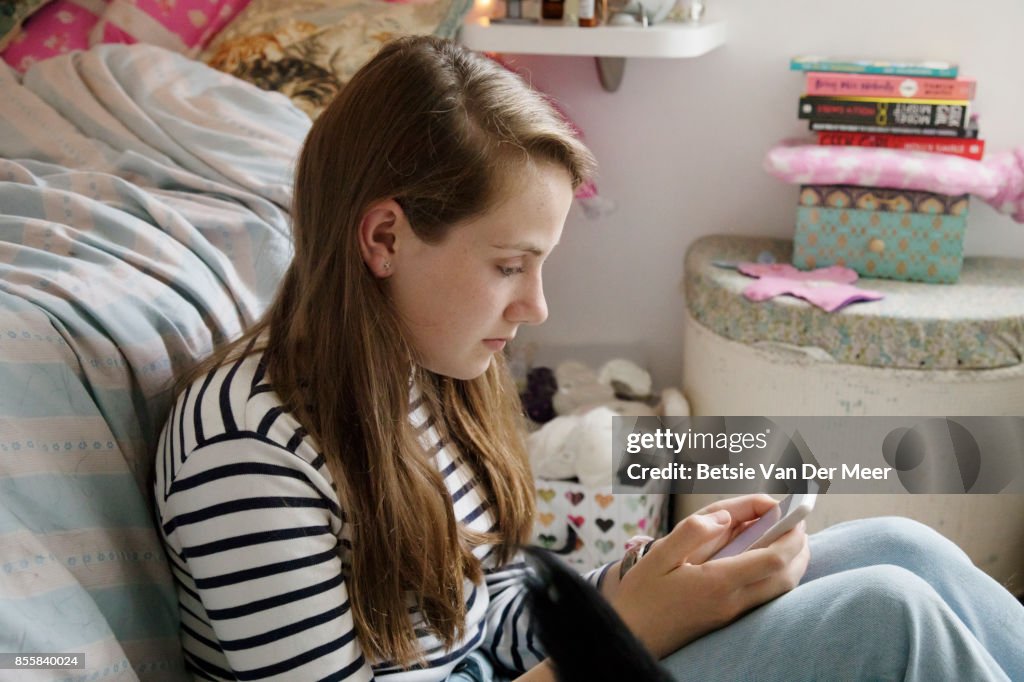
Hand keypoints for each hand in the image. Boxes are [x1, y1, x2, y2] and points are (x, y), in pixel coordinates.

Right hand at [611, 495, 809, 658]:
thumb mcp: (658, 555)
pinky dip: (778, 576)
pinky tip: (765, 559)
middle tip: (796, 522)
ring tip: (786, 537)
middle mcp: (732, 602)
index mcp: (717, 582)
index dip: (790, 535)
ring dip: (793, 563)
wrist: (633, 636)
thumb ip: (691, 532)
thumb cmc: (641, 595)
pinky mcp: (728, 620)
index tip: (793, 513)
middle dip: (800, 548)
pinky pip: (766, 597)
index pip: (772, 559)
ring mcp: (732, 614)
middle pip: (786, 577)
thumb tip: (725, 517)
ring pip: (781, 590)